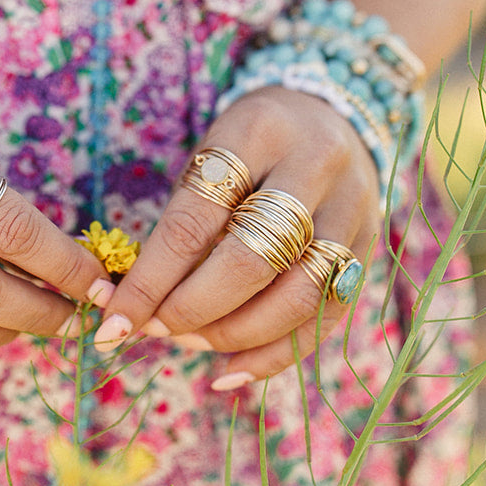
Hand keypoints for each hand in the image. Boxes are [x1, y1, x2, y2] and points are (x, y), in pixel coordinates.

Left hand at [103, 88, 380, 385]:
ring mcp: (353, 209)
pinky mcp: (371, 247)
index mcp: (258, 130)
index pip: (196, 218)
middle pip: (252, 260)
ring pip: (298, 296)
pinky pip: (326, 318)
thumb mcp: (209, 156)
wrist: (330, 115)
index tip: (114, 319)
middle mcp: (316, 165)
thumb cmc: (250, 144)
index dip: (151, 278)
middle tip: (154, 330)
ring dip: (234, 335)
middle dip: (193, 309)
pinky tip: (231, 370)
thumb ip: (179, 222)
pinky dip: (276, 355)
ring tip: (189, 344)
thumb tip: (130, 305)